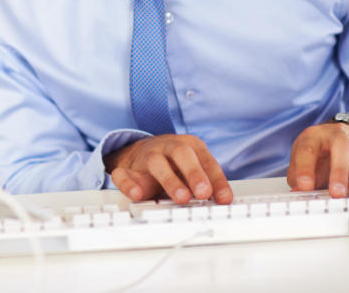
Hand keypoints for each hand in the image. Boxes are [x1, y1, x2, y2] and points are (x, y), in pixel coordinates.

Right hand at [104, 134, 232, 204]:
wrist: (138, 153)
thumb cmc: (172, 164)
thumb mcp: (193, 169)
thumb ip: (208, 183)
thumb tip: (223, 202)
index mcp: (188, 146)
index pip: (206, 160)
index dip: (216, 180)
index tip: (224, 199)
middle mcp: (167, 148)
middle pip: (181, 153)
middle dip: (194, 173)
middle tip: (204, 193)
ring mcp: (146, 157)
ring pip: (156, 162)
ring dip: (169, 180)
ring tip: (182, 198)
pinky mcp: (126, 169)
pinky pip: (123, 174)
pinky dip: (128, 184)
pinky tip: (136, 194)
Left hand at [287, 122, 348, 197]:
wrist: (337, 140)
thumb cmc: (318, 156)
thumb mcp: (302, 165)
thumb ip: (299, 180)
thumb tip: (296, 194)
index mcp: (314, 136)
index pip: (307, 149)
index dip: (305, 169)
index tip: (305, 187)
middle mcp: (337, 132)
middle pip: (340, 143)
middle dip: (339, 169)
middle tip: (337, 193)